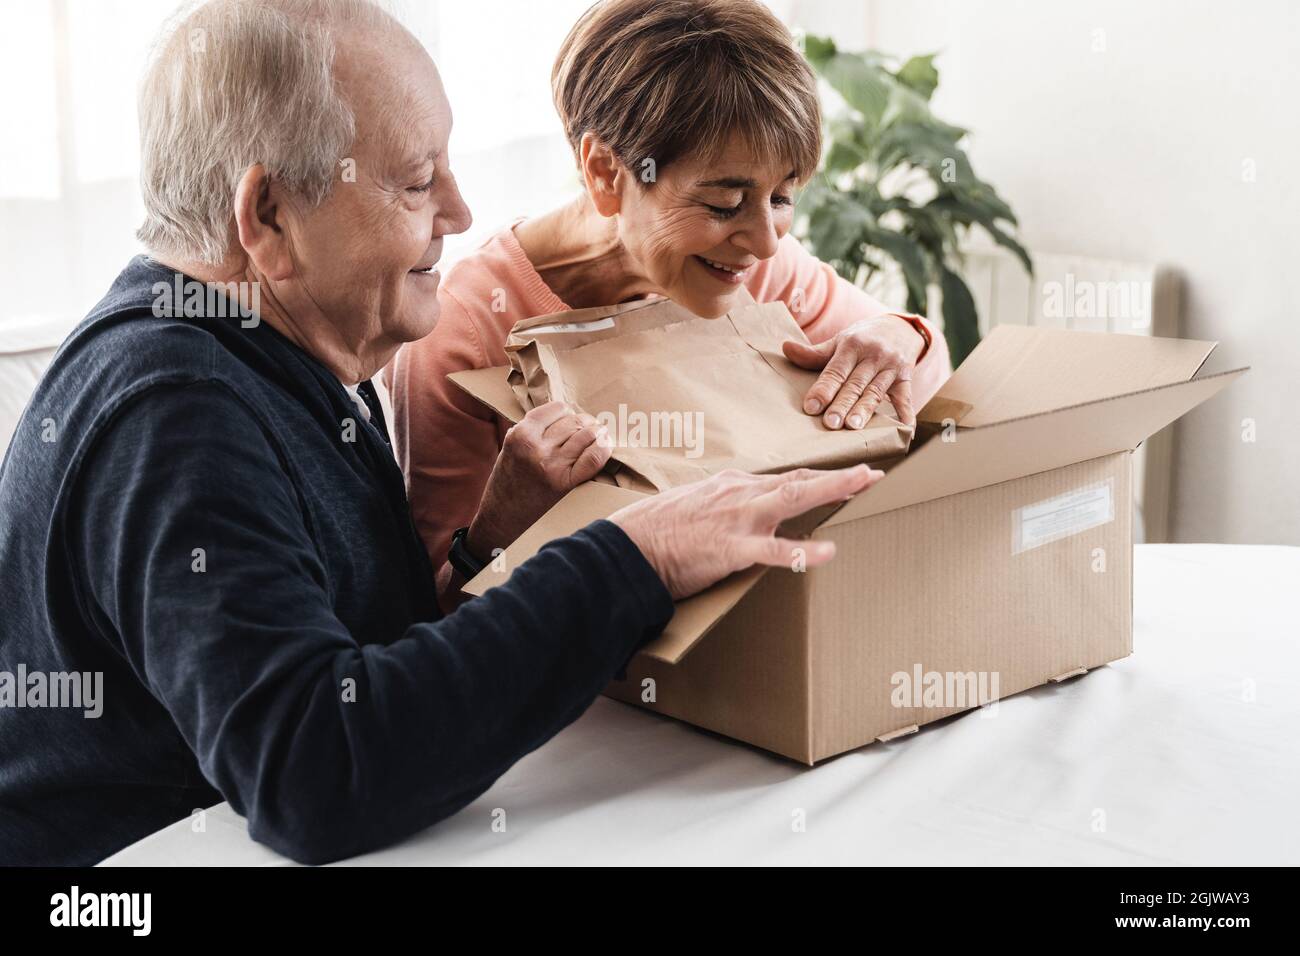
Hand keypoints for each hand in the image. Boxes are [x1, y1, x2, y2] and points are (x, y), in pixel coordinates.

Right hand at [467, 401, 611, 557]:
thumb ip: (533, 429)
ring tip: (599, 435)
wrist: (502, 517)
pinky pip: (594, 458)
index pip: (558, 409)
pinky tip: (605, 446)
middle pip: (574, 422)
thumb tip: (566, 413)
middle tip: (588, 428)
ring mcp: (552, 466)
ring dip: (597, 433)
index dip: (568, 413)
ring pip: (587, 435)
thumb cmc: (508, 481)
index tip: (570, 419)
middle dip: (584, 423)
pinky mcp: (565, 483)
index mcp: (521, 435)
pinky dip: (603, 449)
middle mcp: (536, 448)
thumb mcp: (511, 446)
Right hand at [610, 465, 881, 599]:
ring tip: (864, 485)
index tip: (849, 475)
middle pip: (799, 481)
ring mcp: (737, 520)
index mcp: (731, 486)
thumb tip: (740, 512)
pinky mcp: (730, 549)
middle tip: (874, 473)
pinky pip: (773, 550)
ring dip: (832, 489)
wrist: (626, 548)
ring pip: (793, 499)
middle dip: (840, 477)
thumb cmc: (654, 531)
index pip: (786, 478)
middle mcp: (740, 495)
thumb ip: (723, 506)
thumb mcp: (693, 506)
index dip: (820, 477)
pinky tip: (827, 551)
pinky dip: (803, 550)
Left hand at [782, 314, 925, 428]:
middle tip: (830, 423)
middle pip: (855, 384)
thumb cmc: (862, 339)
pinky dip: (906, 414)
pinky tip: (903, 430)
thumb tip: (786, 348)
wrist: (899, 328)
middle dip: (842, 404)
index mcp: (852, 346)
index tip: (811, 407)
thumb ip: (815, 353)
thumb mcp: (839, 341)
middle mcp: (873, 356)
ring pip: (876, 392)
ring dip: (865, 410)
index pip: (836, 371)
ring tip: (853, 427)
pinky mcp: (905, 379)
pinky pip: (906, 399)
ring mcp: (892, 368)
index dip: (823, 389)